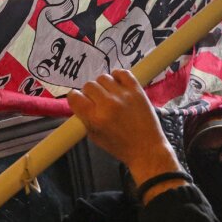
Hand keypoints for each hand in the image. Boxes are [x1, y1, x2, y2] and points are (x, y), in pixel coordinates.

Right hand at [69, 70, 179, 185]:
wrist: (147, 149)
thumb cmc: (120, 147)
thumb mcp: (95, 138)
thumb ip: (85, 119)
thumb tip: (80, 104)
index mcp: (96, 118)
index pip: (74, 97)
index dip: (75, 98)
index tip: (79, 101)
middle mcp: (108, 104)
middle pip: (89, 85)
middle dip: (89, 93)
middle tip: (96, 101)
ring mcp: (123, 95)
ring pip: (103, 77)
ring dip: (103, 85)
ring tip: (109, 94)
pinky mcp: (136, 90)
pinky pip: (122, 73)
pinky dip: (117, 76)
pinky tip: (118, 85)